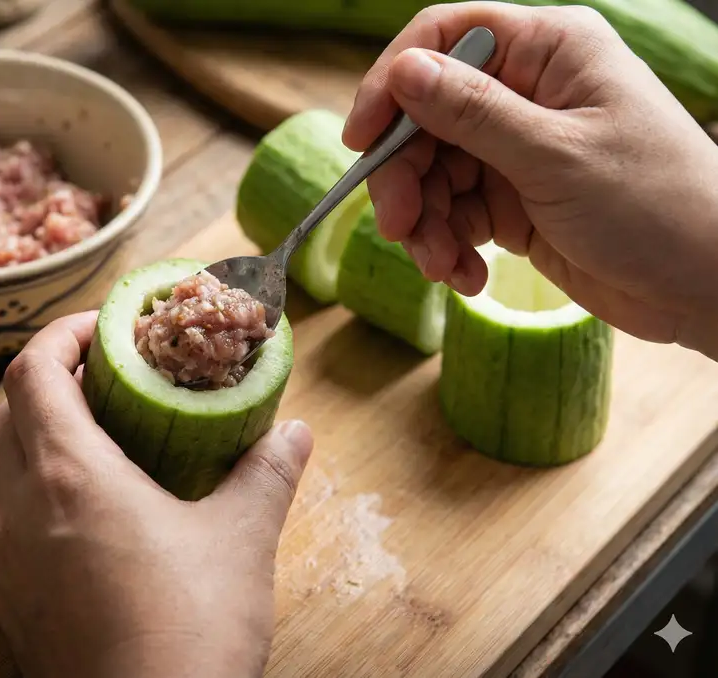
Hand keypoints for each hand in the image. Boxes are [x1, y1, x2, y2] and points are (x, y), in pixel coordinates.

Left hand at [0, 311, 313, 677]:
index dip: (61, 335)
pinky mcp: (9, 600)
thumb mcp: (241, 540)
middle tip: (108, 382)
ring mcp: (6, 558)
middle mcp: (20, 507)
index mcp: (69, 474)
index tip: (105, 330)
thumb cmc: (191, 628)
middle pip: (7, 412)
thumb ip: (267, 473)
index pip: (32, 370)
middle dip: (50, 382)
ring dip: (36, 436)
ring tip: (98, 442)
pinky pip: (3, 519)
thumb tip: (294, 431)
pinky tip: (87, 514)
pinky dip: (32, 490)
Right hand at [343, 2, 717, 358]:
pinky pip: (455, 214)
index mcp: (548, 53)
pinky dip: (450, 246)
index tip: (362, 139)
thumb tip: (404, 71)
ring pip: (433, 173)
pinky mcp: (514, 200)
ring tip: (445, 267)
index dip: (394, 84)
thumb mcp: (555, 156)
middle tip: (401, 228)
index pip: (447, 40)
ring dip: (427, 225)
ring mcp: (518, 149)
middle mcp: (527, 93)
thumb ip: (473, 113)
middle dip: (407, 177)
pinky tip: (469, 275)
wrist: (704, 286)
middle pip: (427, 118)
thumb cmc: (655, 205)